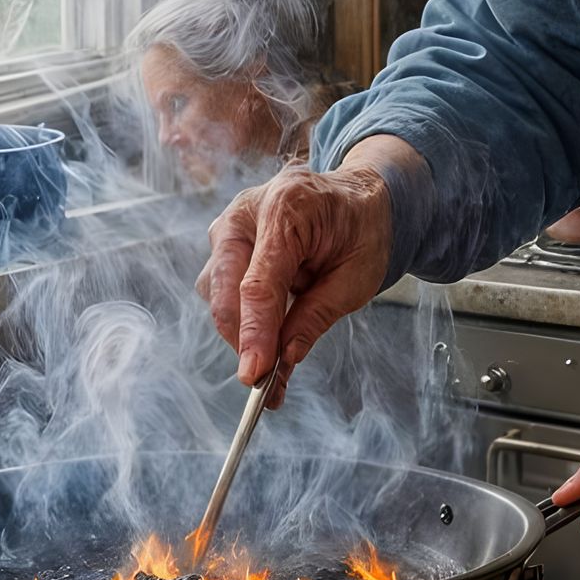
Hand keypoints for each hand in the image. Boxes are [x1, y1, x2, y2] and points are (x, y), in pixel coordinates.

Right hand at [197, 145, 410, 391]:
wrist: (358, 198)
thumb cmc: (362, 230)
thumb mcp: (358, 276)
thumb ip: (317, 314)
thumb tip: (283, 358)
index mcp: (287, 206)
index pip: (259, 282)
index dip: (254, 332)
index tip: (254, 375)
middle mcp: (248, 210)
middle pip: (225, 288)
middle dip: (243, 338)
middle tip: (265, 381)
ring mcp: (231, 225)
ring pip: (216, 293)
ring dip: (243, 331)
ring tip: (275, 362)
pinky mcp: (225, 244)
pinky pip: (221, 291)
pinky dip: (243, 323)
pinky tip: (267, 349)